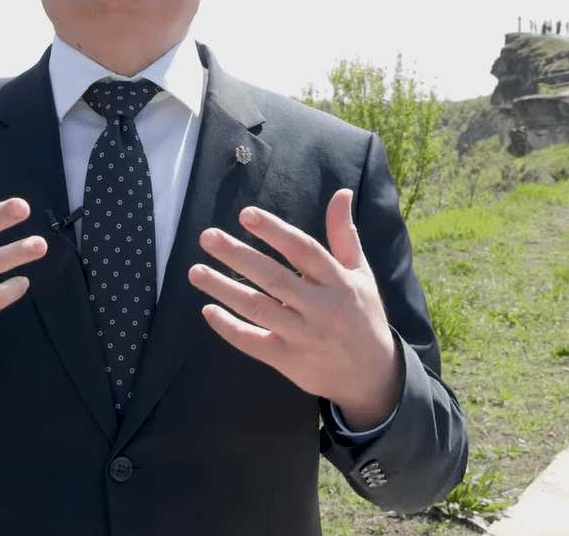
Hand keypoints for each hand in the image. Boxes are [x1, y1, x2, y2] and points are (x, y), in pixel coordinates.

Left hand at [188, 188, 402, 430]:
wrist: (372, 376)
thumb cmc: (362, 315)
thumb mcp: (360, 274)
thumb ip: (344, 234)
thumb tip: (341, 192)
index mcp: (339, 282)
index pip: (303, 250)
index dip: (274, 231)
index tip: (246, 215)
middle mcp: (321, 308)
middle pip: (274, 278)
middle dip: (238, 256)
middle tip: (207, 237)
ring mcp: (304, 337)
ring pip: (258, 309)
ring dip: (223, 289)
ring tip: (195, 271)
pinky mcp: (289, 361)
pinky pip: (253, 343)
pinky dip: (229, 327)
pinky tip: (208, 309)